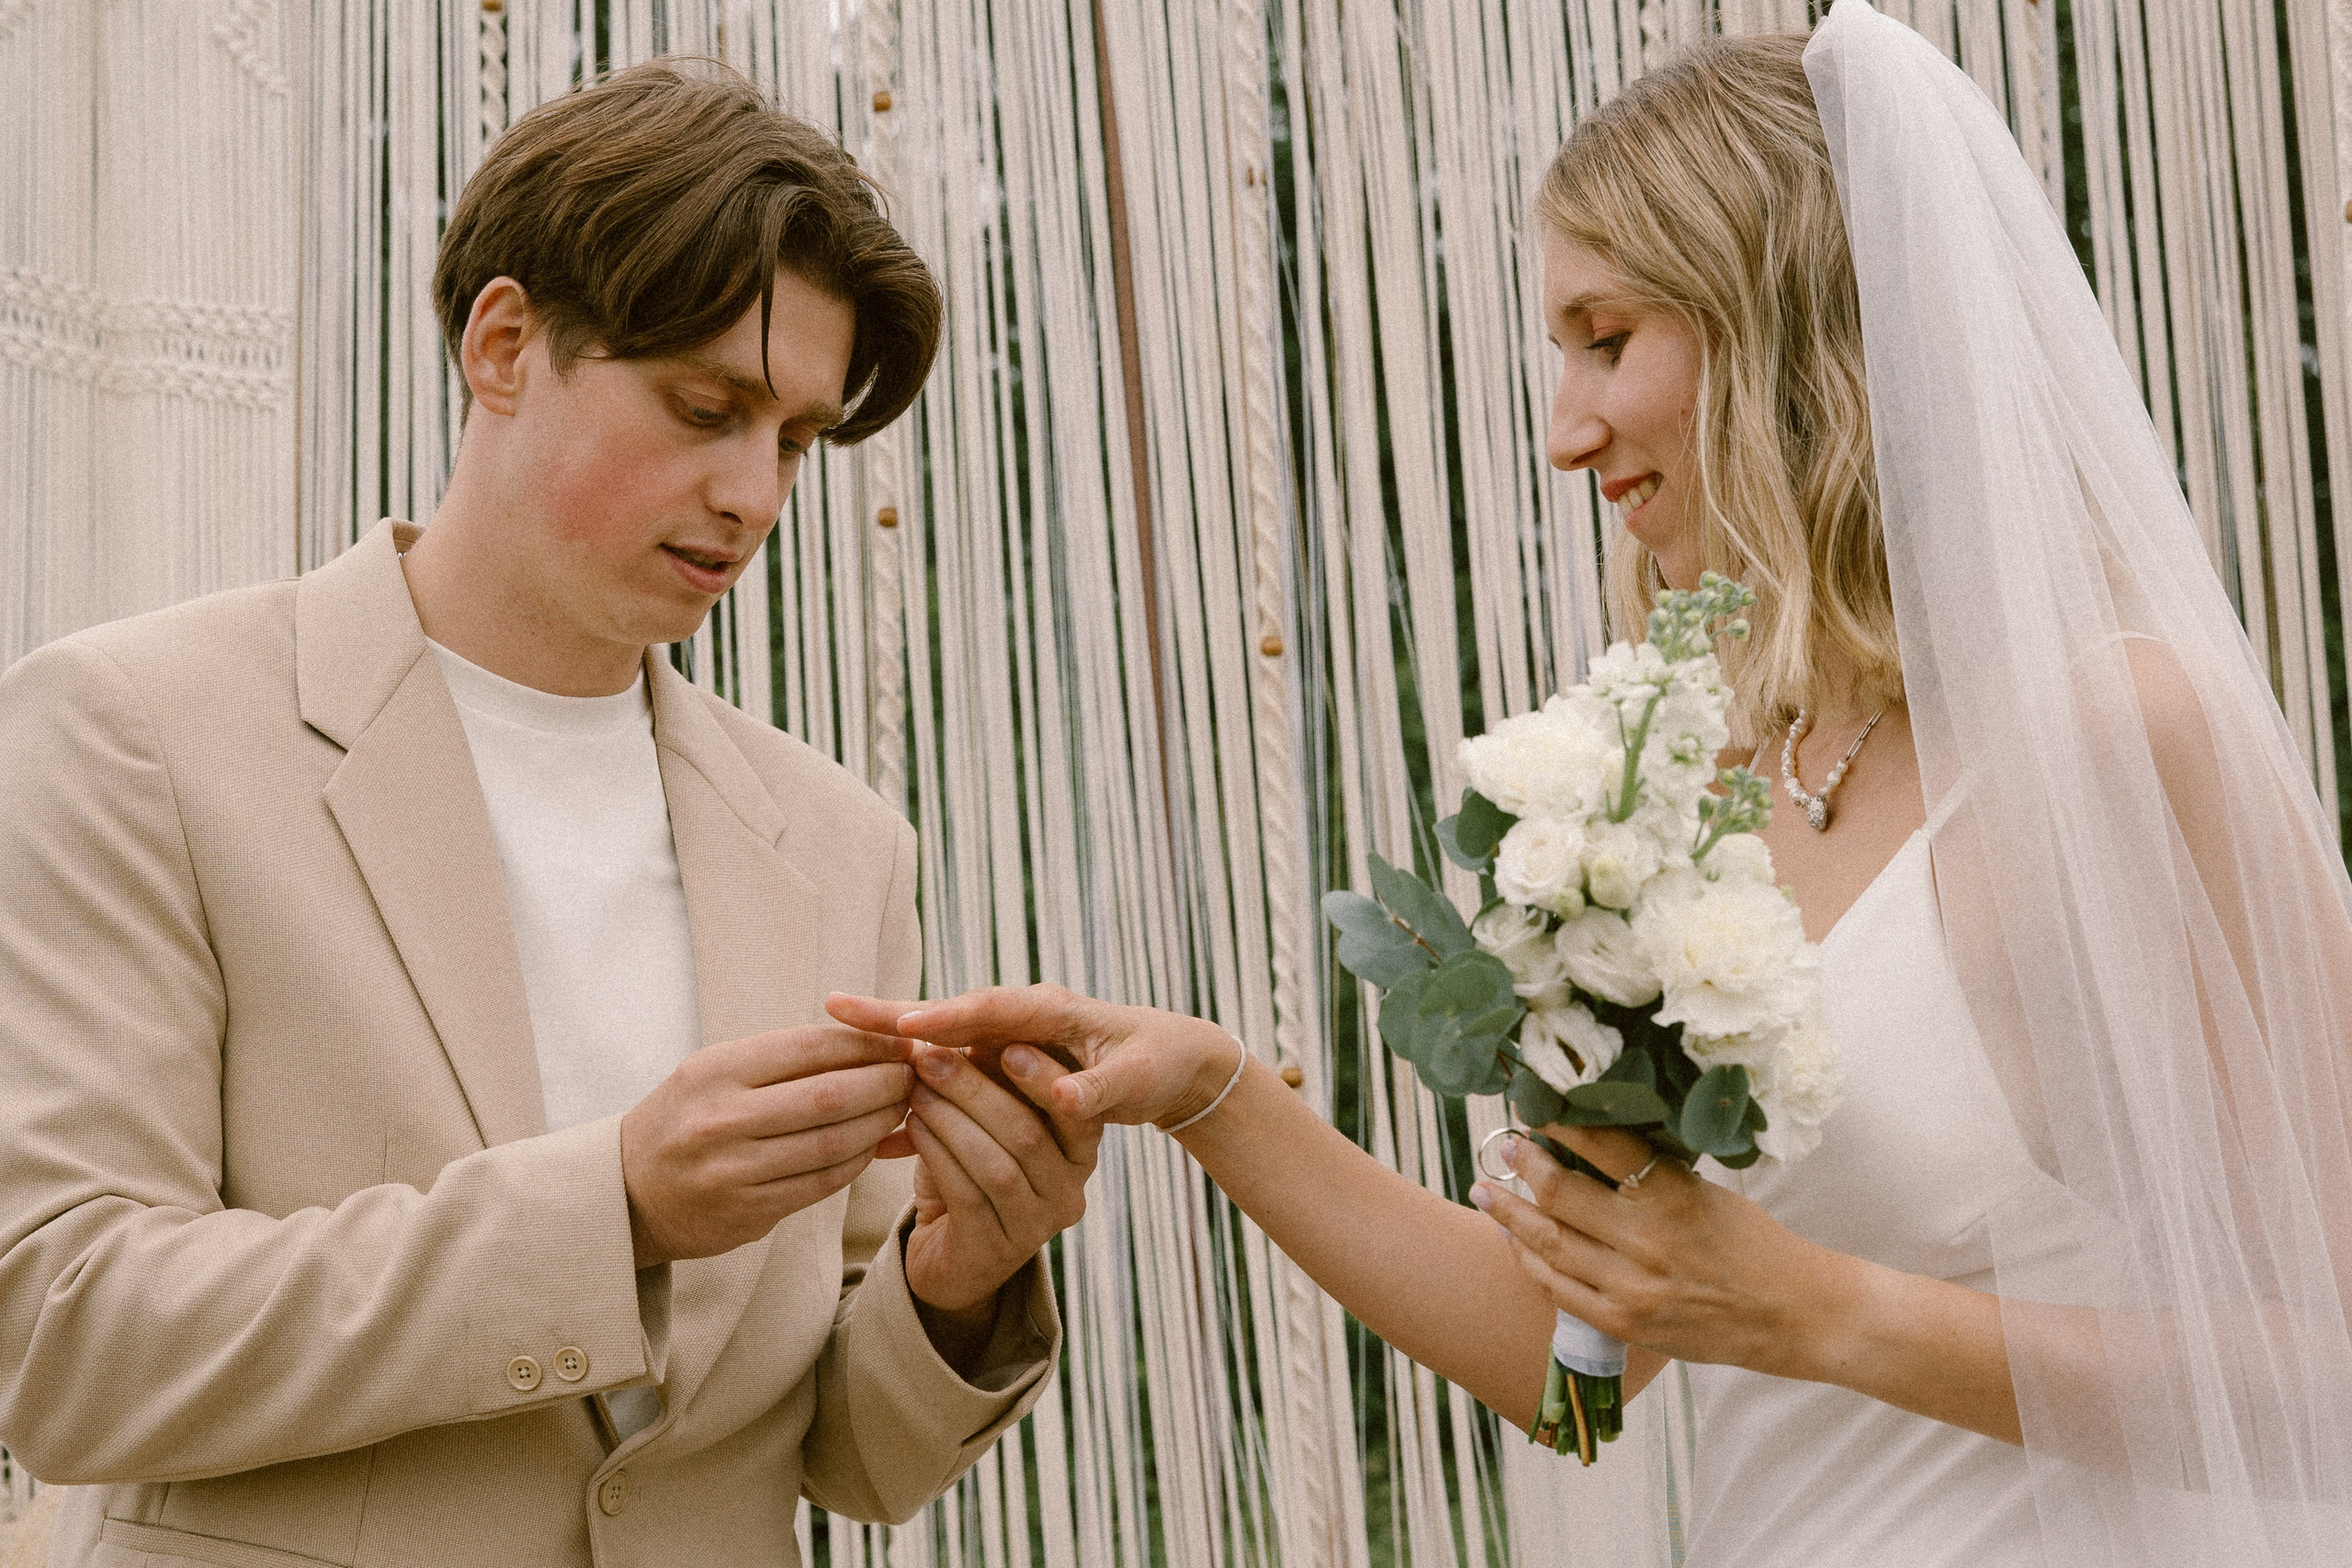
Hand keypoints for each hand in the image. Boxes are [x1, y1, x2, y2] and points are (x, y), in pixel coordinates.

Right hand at [620, 1025, 914, 1267]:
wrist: (626, 1190)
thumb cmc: (687, 1117)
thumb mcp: (716, 1071)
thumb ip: (781, 1058)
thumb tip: (871, 1040)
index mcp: (715, 1071)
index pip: (811, 1047)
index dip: (867, 1044)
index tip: (900, 1042)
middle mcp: (721, 1119)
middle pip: (831, 1096)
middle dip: (885, 1084)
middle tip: (913, 1076)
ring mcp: (733, 1171)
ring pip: (832, 1144)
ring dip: (879, 1125)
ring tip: (901, 1109)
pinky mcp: (746, 1213)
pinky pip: (820, 1185)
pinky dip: (856, 1163)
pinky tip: (871, 1147)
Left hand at [827, 994, 1103, 1316]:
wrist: (947, 1253)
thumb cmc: (968, 1172)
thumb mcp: (986, 1120)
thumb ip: (989, 1083)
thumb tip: (956, 1027)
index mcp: (1079, 1152)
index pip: (1077, 1112)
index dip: (1043, 1078)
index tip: (1005, 1043)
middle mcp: (1069, 1192)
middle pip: (1028, 1134)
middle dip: (976, 1090)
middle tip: (930, 1057)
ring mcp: (1037, 1226)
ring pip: (998, 1164)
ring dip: (951, 1119)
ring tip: (914, 1088)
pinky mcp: (996, 1251)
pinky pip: (968, 1194)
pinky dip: (937, 1155)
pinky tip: (912, 1128)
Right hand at [830, 985, 1240, 1129]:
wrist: (1167, 1060)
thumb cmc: (1154, 1062)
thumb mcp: (1134, 1078)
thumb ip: (1097, 1090)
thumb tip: (1066, 1101)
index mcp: (1050, 1011)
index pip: (991, 1010)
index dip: (947, 1018)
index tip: (907, 1028)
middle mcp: (1018, 1019)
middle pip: (946, 1015)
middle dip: (893, 1015)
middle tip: (836, 1008)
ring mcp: (1003, 1040)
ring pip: (937, 1044)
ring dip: (890, 1048)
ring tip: (834, 1044)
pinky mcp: (996, 1064)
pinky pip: (948, 1075)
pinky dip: (915, 1093)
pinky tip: (877, 1123)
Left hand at [1469, 1123, 1863, 1381]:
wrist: (1793, 1316)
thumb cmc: (1753, 1245)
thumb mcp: (1706, 1192)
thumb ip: (1650, 1174)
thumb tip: (1589, 1142)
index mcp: (1674, 1196)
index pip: (1600, 1144)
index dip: (1559, 1123)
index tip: (1536, 1107)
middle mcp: (1647, 1241)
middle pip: (1560, 1194)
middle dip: (1523, 1164)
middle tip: (1504, 1144)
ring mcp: (1631, 1288)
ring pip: (1547, 1243)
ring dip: (1508, 1214)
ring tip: (1485, 1190)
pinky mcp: (1625, 1325)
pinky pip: (1557, 1289)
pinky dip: (1530, 1260)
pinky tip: (1515, 1240)